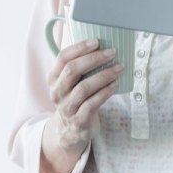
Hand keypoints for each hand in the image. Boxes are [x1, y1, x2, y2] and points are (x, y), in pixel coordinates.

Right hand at [46, 38, 122, 153]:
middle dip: (94, 59)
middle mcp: (57, 92)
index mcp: (53, 78)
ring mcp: (67, 107)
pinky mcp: (79, 120)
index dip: (79, 48)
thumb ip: (79, 67)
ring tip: (119, 67)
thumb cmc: (74, 99)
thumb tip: (102, 46)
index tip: (96, 41)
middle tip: (112, 52)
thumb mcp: (69, 83)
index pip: (63, 58)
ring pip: (84, 87)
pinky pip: (93, 103)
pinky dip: (105, 92)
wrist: (70, 131)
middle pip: (72, 70)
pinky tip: (115, 84)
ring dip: (104, 75)